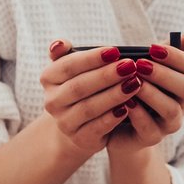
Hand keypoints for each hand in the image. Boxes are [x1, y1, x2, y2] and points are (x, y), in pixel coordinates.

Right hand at [38, 42, 139, 158]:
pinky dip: (113, 117)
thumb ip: (66, 53)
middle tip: (130, 66)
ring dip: (114, 95)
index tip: (115, 51)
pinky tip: (128, 107)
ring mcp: (64, 122)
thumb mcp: (72, 68)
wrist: (78, 124)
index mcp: (49, 78)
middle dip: (107, 75)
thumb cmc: (80, 86)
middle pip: (79, 86)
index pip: (68, 65)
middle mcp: (52, 101)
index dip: (92, 58)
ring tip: (135, 83)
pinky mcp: (79, 139)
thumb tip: (59, 44)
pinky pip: (97, 127)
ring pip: (89, 107)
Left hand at [106, 35, 183, 158]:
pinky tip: (126, 102)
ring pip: (171, 109)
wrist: (116, 122)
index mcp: (183, 81)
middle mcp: (183, 103)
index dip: (177, 56)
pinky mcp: (153, 138)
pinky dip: (139, 114)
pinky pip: (150, 128)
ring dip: (152, 94)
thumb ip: (163, 52)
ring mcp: (170, 123)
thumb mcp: (145, 66)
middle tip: (140, 64)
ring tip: (132, 82)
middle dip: (164, 74)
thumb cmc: (133, 86)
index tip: (153, 48)